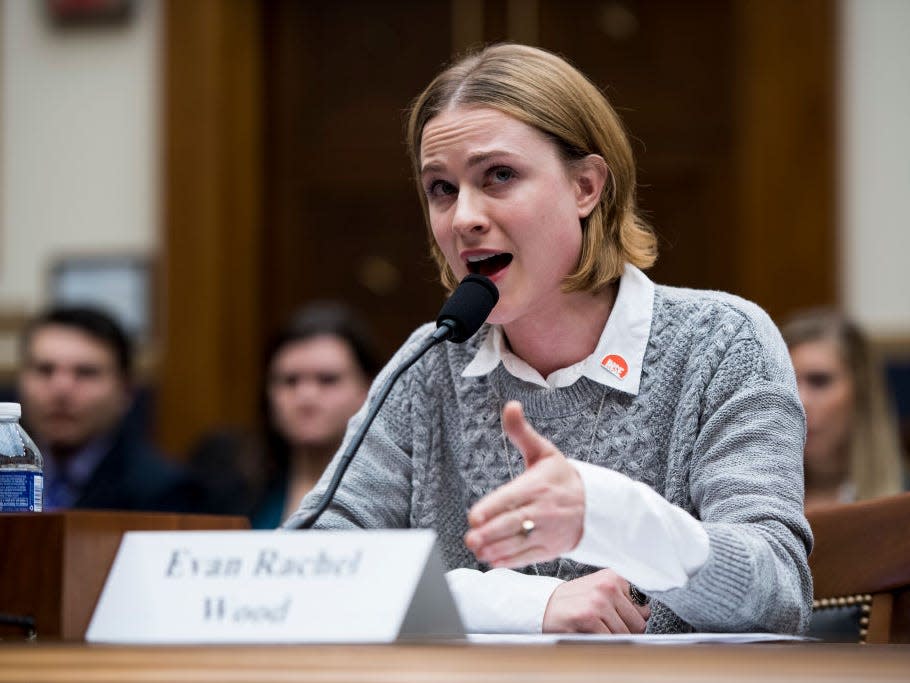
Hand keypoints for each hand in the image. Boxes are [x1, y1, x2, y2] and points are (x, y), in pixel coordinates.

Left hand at [464, 400, 585, 567]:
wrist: (597, 505)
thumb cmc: (562, 477)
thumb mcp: (544, 451)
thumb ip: (521, 432)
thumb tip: (510, 405)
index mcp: (538, 485)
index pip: (511, 498)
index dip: (491, 509)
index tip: (473, 517)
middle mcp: (543, 509)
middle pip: (513, 523)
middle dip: (490, 533)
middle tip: (471, 538)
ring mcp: (548, 531)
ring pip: (518, 543)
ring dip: (496, 549)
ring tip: (477, 549)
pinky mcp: (551, 549)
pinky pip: (528, 557)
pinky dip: (510, 560)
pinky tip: (493, 560)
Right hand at [543, 569, 650, 633]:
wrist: (543, 606)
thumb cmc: (573, 600)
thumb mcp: (599, 589)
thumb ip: (623, 598)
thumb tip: (646, 614)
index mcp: (613, 577)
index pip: (644, 606)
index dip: (634, 618)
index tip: (622, 620)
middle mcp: (608, 586)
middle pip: (638, 623)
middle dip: (626, 630)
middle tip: (607, 627)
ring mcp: (599, 602)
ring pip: (626, 634)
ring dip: (612, 637)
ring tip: (596, 628)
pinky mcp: (589, 617)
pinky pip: (610, 640)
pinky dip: (602, 642)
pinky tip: (590, 633)